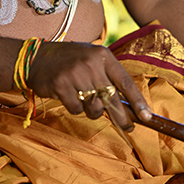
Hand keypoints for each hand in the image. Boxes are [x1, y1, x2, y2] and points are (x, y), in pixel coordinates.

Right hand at [27, 40, 151, 130]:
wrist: (37, 58)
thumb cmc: (70, 61)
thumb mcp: (92, 60)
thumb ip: (108, 78)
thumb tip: (128, 106)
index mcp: (103, 56)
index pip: (125, 82)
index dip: (138, 102)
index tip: (147, 117)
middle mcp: (91, 63)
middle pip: (113, 99)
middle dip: (122, 117)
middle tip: (128, 127)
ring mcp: (76, 74)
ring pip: (94, 107)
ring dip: (92, 110)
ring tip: (84, 99)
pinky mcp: (61, 85)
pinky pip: (77, 109)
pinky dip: (75, 108)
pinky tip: (68, 96)